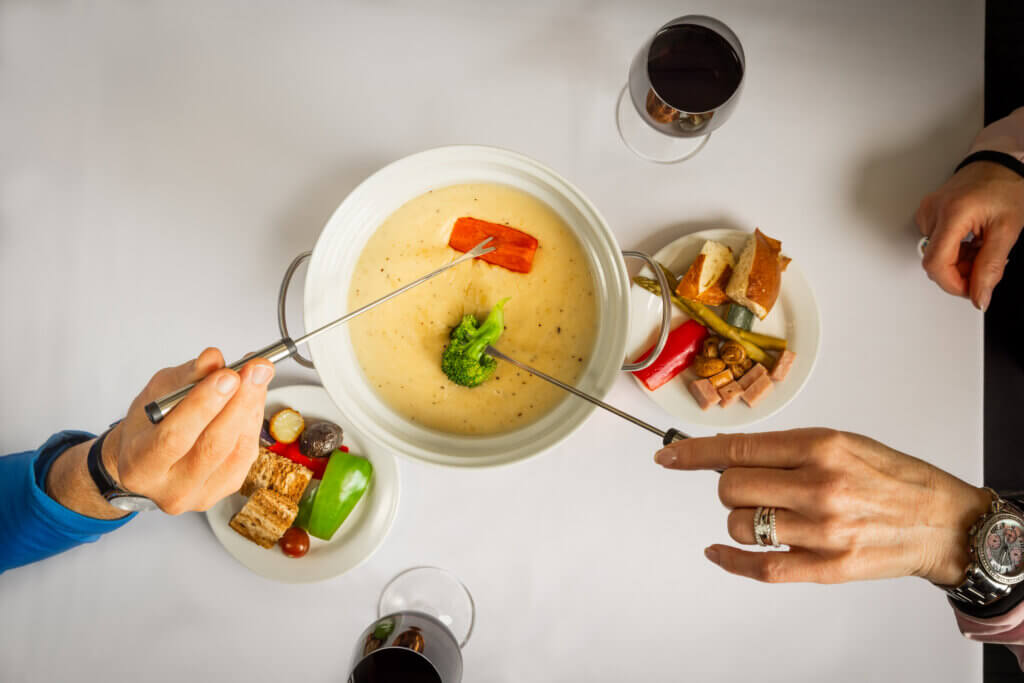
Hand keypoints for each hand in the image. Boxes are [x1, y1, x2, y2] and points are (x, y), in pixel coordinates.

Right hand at [47, 348, 273, 517]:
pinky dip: (253, 422)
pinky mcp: (225, 490)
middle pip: (212, 446)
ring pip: (236, 451)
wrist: (148, 458)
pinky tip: (254, 398)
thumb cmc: (149, 425)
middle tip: (255, 370)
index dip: (204, 405)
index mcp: (140, 465)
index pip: (174, 437)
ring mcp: (200, 494)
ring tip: (258, 376)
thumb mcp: (157, 393)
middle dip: (239, 402)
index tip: (228, 375)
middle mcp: (170, 489)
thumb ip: (186, 377)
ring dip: (252, 408)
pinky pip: (247, 454)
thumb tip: (214, 359)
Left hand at [655, 429, 990, 585]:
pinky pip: (760, 566)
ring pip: (740, 525)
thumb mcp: (842, 442)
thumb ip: (786, 448)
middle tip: (749, 486)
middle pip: (730, 487)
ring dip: (741, 519)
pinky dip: (729, 559)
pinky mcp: (826, 566)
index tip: (668, 457)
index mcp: (821, 447)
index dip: (694, 454)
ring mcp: (822, 530)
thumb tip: (726, 452)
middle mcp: (819, 487)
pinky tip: (718, 550)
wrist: (943, 521)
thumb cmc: (893, 478)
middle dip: (729, 485)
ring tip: (767, 514)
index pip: (737, 449)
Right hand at [916, 161, 1023, 309]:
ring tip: (980, 246)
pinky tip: (969, 240)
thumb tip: (979, 297)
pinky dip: (953, 250)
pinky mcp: (927, 213)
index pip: (937, 264)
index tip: (972, 290)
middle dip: (960, 272)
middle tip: (984, 264)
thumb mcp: (1007, 231)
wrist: (1000, 164)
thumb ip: (991, 268)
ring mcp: (927, 212)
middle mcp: (933, 211)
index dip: (953, 284)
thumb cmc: (1006, 187)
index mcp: (952, 214)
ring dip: (958, 261)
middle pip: (935, 262)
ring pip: (935, 255)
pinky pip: (934, 244)